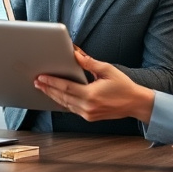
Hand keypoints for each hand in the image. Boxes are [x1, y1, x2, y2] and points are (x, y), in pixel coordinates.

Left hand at [34, 49, 155, 122]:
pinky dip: (62, 102)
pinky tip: (56, 96)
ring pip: (65, 104)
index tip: (41, 77)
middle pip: (62, 97)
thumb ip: (89, 63)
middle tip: (37, 81)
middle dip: (48, 88)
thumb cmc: (124, 86)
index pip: (66, 87)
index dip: (51, 82)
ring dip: (53, 95)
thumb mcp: (107, 70)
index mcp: (91, 95)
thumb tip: (75, 54)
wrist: (135, 103)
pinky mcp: (89, 117)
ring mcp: (87, 114)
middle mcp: (87, 107)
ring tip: (43, 87)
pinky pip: (71, 109)